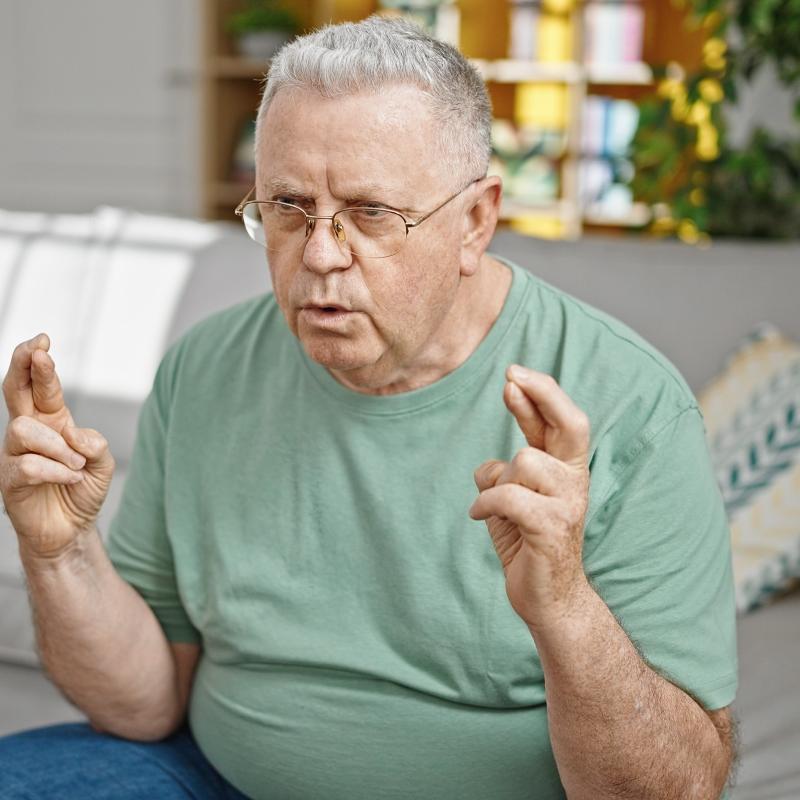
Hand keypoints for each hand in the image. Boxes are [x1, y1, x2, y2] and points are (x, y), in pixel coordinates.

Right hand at [0, 333, 114, 558]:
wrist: (72, 529)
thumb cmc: (82, 489)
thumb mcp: (103, 462)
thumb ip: (94, 442)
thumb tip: (71, 433)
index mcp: (52, 421)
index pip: (40, 386)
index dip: (38, 363)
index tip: (43, 340)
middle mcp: (30, 432)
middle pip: (14, 390)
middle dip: (23, 365)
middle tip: (36, 349)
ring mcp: (15, 455)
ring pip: (24, 430)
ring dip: (57, 446)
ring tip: (76, 465)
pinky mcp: (10, 480)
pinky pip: (28, 465)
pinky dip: (57, 471)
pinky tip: (70, 479)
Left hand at [469, 365, 590, 631]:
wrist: (548, 598)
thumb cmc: (527, 544)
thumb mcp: (511, 501)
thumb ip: (504, 474)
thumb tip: (487, 463)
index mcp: (567, 470)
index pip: (560, 422)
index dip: (538, 394)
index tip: (511, 374)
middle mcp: (575, 481)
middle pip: (569, 423)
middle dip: (541, 393)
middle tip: (510, 376)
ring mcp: (568, 503)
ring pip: (522, 461)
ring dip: (497, 482)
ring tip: (495, 508)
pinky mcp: (553, 527)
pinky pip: (508, 496)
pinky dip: (485, 503)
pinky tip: (479, 515)